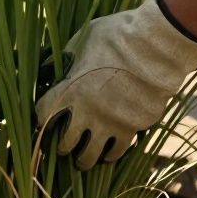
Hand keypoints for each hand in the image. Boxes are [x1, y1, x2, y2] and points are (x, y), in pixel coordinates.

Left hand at [36, 0, 196, 169]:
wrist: (155, 47)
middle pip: (65, 143)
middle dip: (62, 147)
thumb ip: (67, 57)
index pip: (44, 114)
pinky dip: (111, 154)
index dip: (41, 119)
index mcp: (69, 91)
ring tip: (82, 161)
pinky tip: (108, 155)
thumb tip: (50, 65)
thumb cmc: (117, 36)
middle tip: (62, 148)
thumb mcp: (83, 38)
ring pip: (89, 155)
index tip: (42, 122)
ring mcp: (109, 123)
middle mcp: (86, 113)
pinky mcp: (131, 128)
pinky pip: (117, 150)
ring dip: (83, 159)